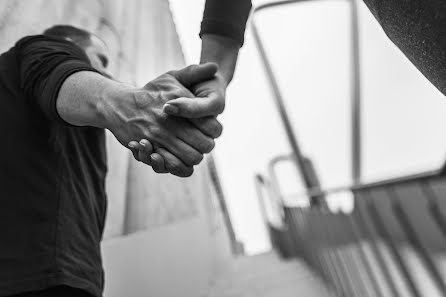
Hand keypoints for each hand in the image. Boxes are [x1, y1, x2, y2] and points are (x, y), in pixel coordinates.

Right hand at [105, 63, 219, 176]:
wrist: (119, 105)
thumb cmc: (150, 92)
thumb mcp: (171, 77)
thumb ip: (194, 72)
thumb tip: (215, 66)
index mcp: (179, 104)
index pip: (211, 126)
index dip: (215, 130)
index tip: (210, 128)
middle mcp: (169, 122)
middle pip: (205, 144)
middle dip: (206, 144)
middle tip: (201, 141)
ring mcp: (159, 137)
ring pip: (192, 158)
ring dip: (195, 156)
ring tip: (191, 150)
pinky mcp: (150, 150)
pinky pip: (174, 166)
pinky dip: (181, 166)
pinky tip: (180, 159)